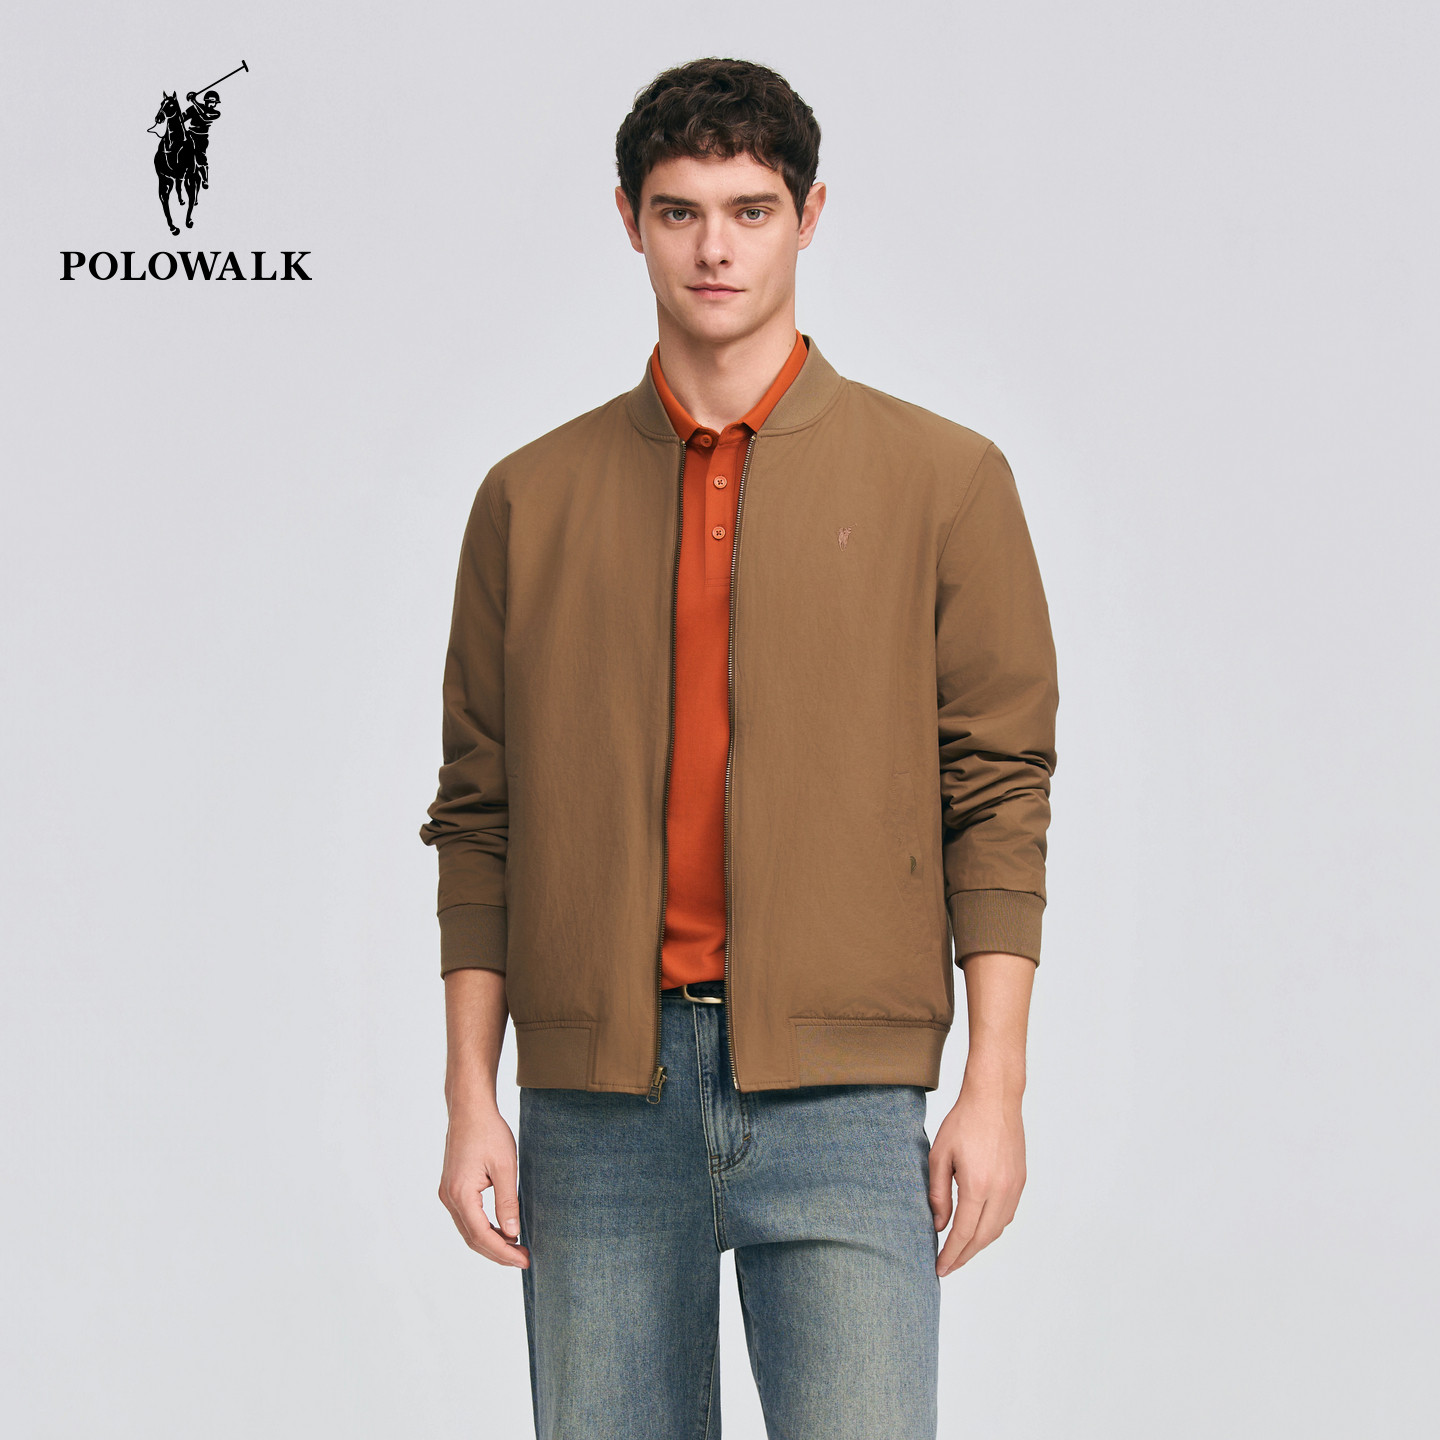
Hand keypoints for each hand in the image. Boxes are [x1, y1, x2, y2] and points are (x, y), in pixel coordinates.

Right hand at [438, 1100, 529, 1267]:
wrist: (470, 1110)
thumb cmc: (489, 1133)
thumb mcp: (505, 1167)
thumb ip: (508, 1201)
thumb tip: (512, 1233)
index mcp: (460, 1194)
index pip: (481, 1235)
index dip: (503, 1252)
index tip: (524, 1260)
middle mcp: (449, 1198)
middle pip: (472, 1238)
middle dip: (498, 1252)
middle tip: (524, 1259)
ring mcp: (447, 1194)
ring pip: (468, 1230)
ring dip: (491, 1242)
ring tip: (516, 1248)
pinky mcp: (452, 1189)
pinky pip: (467, 1218)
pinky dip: (484, 1229)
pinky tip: (503, 1230)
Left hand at [928, 1074, 1025, 1275]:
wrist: (995, 1099)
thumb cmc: (963, 1122)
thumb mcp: (939, 1155)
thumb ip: (938, 1193)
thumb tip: (939, 1225)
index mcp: (977, 1186)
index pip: (963, 1233)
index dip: (951, 1254)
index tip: (940, 1268)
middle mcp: (1001, 1191)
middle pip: (983, 1238)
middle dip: (965, 1256)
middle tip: (948, 1266)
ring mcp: (1014, 1187)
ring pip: (998, 1228)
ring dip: (980, 1244)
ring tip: (961, 1250)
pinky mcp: (1020, 1180)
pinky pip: (1007, 1214)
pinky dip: (992, 1227)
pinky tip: (979, 1228)